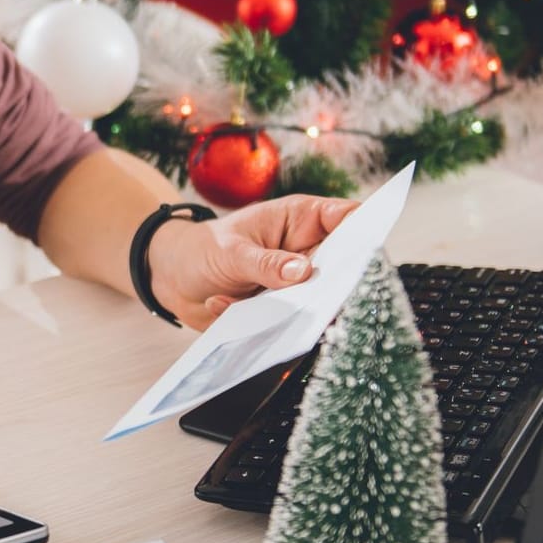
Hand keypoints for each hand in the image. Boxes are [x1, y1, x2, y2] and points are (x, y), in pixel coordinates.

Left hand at [147, 195, 357, 329]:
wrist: (173, 278)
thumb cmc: (203, 249)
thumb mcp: (231, 251)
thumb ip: (266, 263)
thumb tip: (304, 272)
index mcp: (301, 219)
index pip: (347, 218)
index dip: (365, 232)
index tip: (369, 255)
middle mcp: (307, 251)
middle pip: (345, 265)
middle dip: (340, 283)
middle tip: (323, 297)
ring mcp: (299, 283)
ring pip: (325, 299)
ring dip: (304, 310)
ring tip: (272, 309)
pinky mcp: (286, 310)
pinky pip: (296, 323)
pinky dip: (272, 325)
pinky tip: (227, 305)